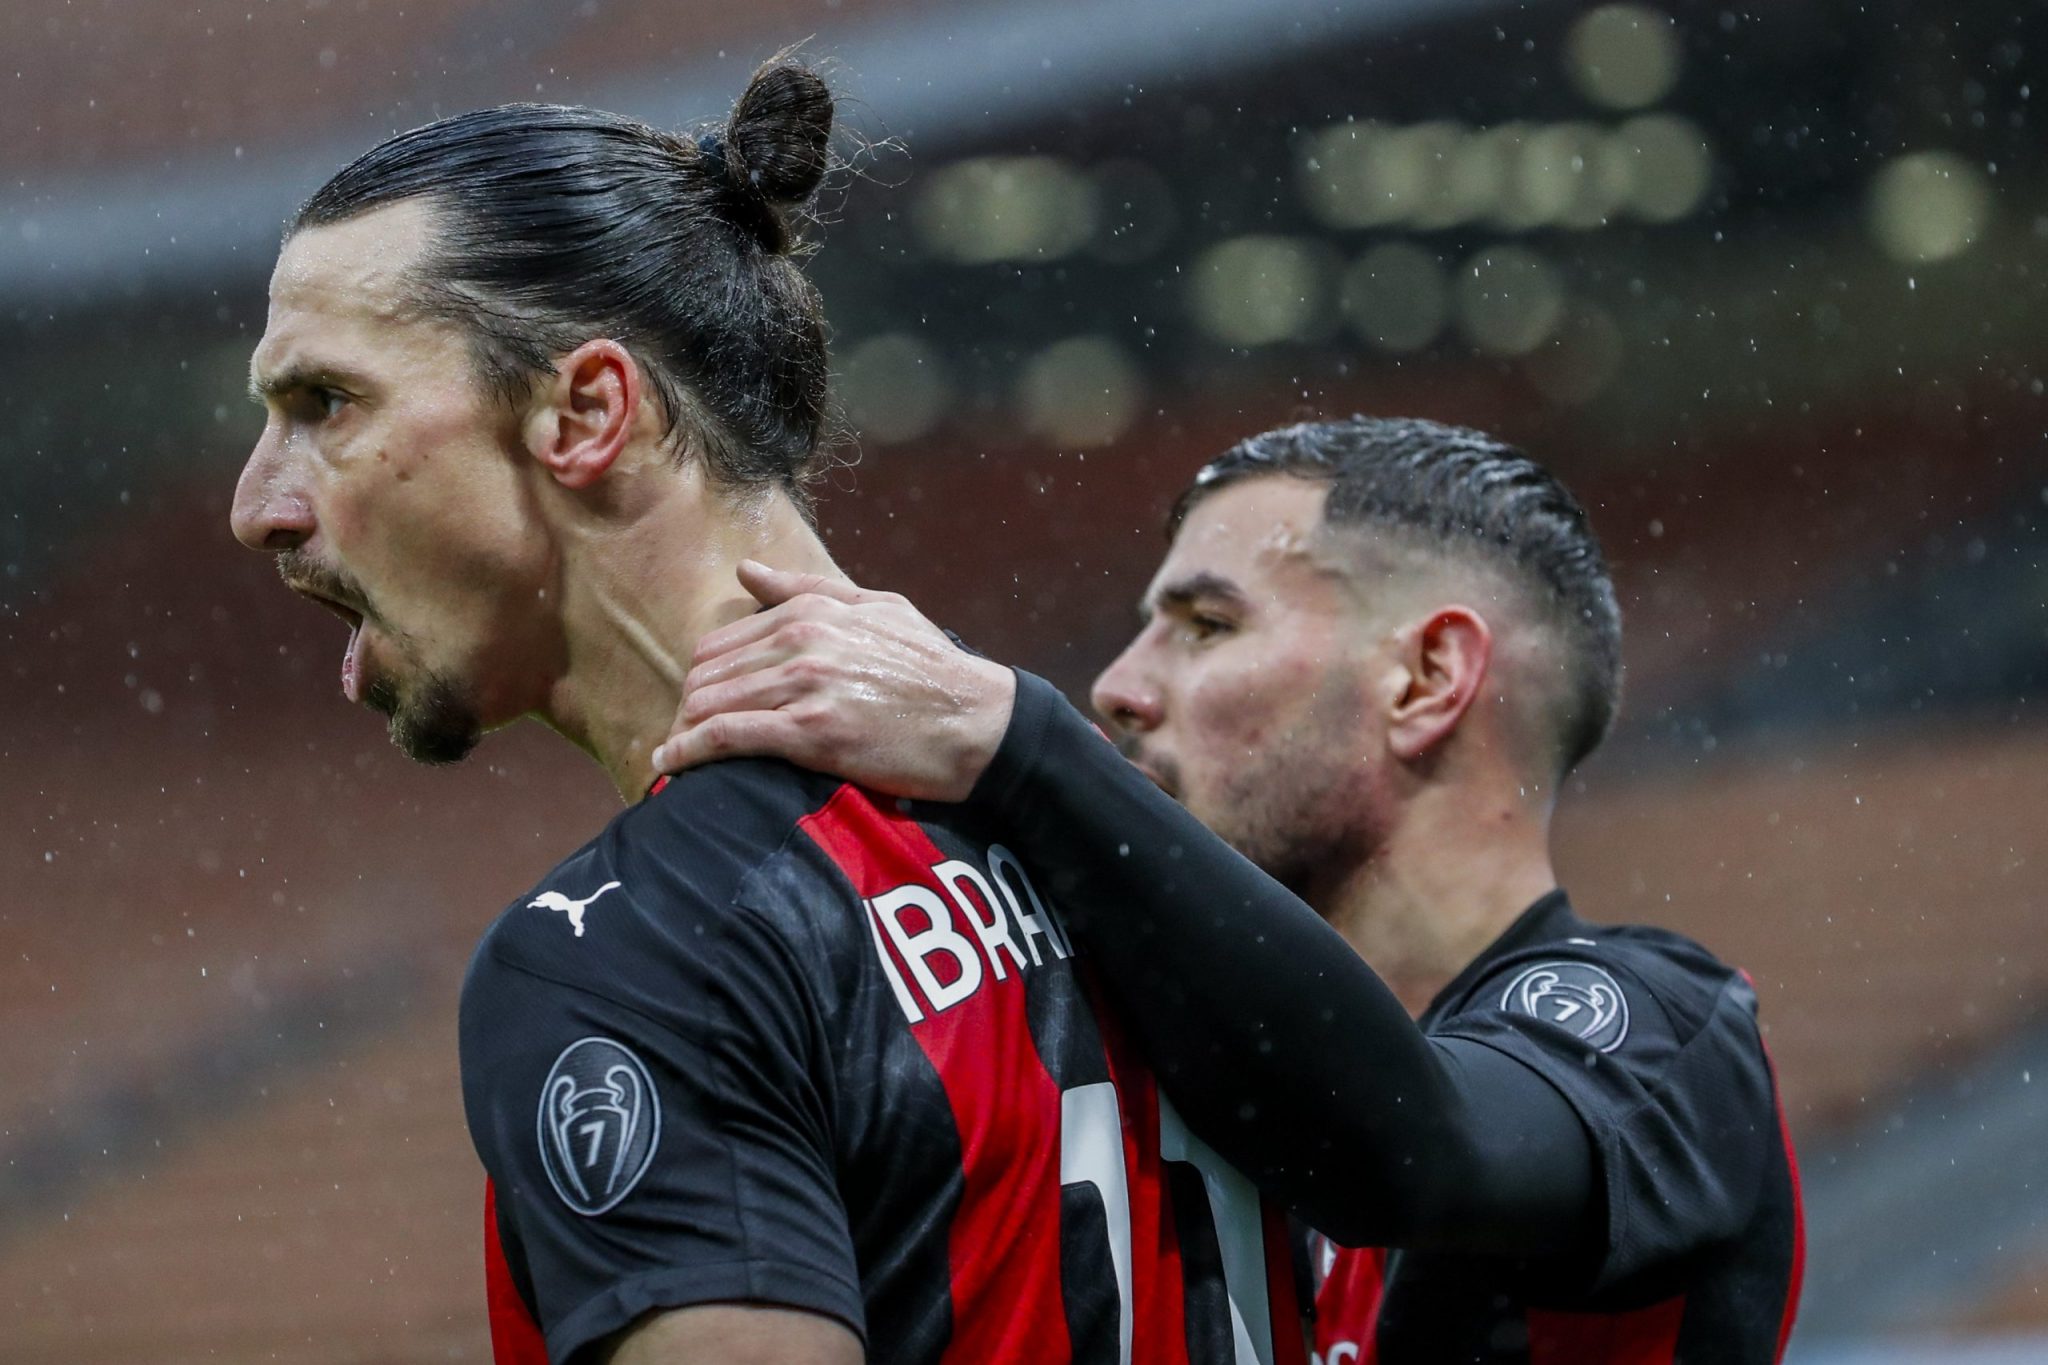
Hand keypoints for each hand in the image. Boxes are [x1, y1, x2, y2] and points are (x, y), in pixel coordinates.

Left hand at [652, 561, 1016, 801]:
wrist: (977, 721)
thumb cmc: (932, 667)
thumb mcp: (877, 608)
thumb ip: (806, 589)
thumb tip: (745, 571)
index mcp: (812, 612)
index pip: (723, 642)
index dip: (702, 677)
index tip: (695, 703)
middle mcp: (801, 643)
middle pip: (708, 674)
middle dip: (687, 706)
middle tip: (683, 735)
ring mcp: (804, 688)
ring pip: (711, 703)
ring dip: (683, 730)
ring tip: (671, 753)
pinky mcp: (810, 734)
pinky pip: (727, 736)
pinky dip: (689, 750)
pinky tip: (669, 764)